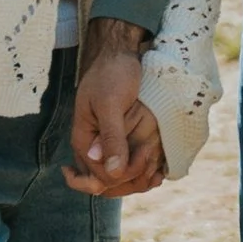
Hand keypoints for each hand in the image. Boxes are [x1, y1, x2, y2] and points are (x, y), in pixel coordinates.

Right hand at [68, 33, 166, 194]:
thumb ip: (111, 137)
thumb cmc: (112, 74)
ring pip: (117, 181)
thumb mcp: (111, 103)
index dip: (123, 175)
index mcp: (83, 142)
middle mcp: (91, 150)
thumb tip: (113, 172)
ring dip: (138, 181)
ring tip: (158, 173)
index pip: (98, 180)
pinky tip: (158, 169)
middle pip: (106, 186)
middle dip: (132, 182)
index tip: (146, 154)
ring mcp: (103, 147)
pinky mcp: (117, 141)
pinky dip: (142, 173)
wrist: (119, 55)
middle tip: (155, 170)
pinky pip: (125, 168)